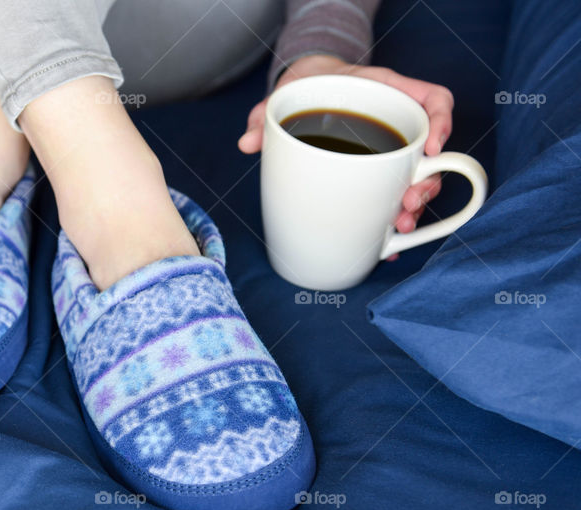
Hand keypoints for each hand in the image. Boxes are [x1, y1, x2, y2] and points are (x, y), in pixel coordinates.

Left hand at [239, 55, 453, 259]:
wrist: (305, 89)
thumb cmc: (305, 87)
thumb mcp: (285, 94)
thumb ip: (266, 114)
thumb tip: (247, 142)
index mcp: (386, 92)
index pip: (434, 100)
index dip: (441, 122)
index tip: (431, 148)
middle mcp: (397, 122)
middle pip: (431, 152)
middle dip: (428, 182)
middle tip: (408, 203)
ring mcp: (391, 150)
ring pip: (419, 179)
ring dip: (415, 206)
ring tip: (400, 225)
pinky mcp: (379, 174)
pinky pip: (395, 195)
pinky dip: (393, 220)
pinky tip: (386, 242)